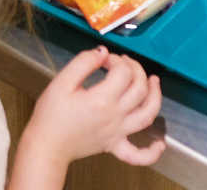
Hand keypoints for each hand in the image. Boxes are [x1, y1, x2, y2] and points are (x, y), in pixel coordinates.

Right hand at [20, 49, 163, 172]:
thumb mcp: (61, 82)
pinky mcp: (115, 147)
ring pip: (148, 115)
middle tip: (123, 62)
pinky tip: (159, 144)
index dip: (116, 59)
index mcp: (102, 100)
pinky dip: (152, 152)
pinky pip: (138, 155)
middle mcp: (115, 117)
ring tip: (154, 81)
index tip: (103, 58)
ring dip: (155, 96)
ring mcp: (118, 134)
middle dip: (135, 69)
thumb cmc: (50, 115)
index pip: (122, 72)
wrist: (46, 145)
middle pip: (139, 88)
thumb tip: (102, 52)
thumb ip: (83, 63)